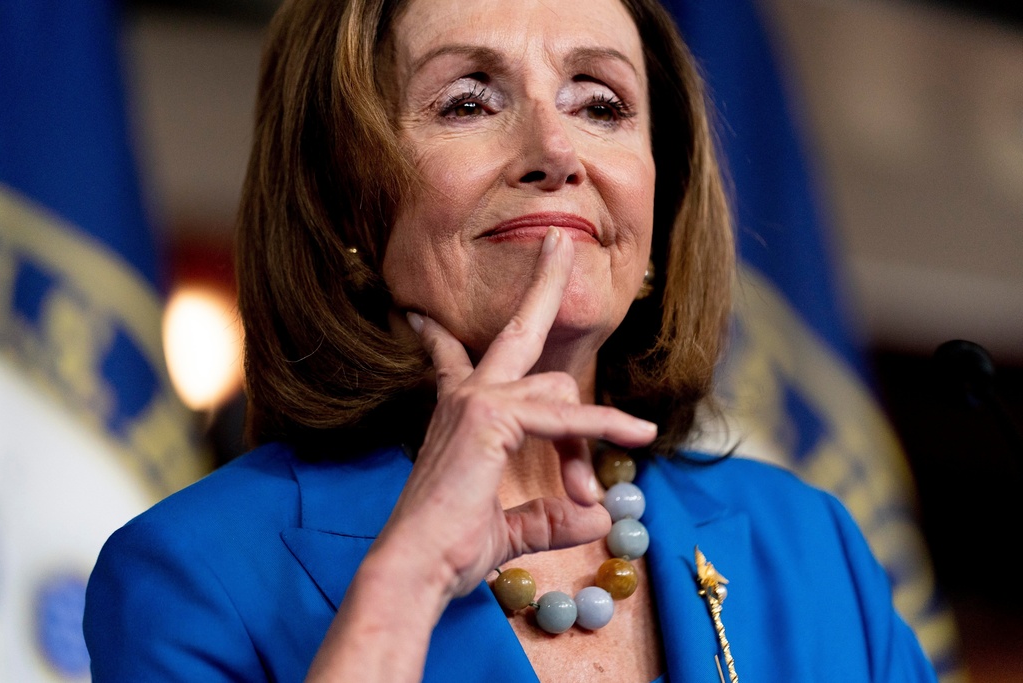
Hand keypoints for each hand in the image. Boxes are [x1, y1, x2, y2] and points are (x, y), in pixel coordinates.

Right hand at [383, 226, 657, 601]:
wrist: (417, 570)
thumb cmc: (450, 550)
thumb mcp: (512, 528)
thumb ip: (550, 516)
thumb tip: (597, 518)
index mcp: (457, 411)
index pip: (450, 357)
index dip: (436, 334)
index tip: (417, 314)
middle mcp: (464, 394)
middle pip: (518, 328)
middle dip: (544, 281)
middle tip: (560, 239)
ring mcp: (477, 400)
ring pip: (562, 388)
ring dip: (592, 432)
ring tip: (599, 474)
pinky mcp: (492, 418)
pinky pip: (566, 418)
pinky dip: (605, 426)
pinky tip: (638, 434)